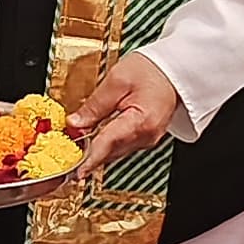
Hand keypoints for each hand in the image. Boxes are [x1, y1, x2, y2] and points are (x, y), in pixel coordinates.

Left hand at [68, 52, 182, 172]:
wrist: (176, 70)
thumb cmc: (153, 71)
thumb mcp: (117, 80)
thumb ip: (95, 105)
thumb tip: (75, 123)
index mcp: (141, 122)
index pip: (107, 145)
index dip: (88, 159)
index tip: (75, 172)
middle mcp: (146, 136)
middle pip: (110, 152)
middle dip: (88, 153)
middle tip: (67, 154)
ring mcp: (148, 139)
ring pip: (115, 151)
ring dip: (97, 150)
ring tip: (78, 146)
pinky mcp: (146, 137)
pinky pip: (122, 146)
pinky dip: (108, 144)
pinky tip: (96, 138)